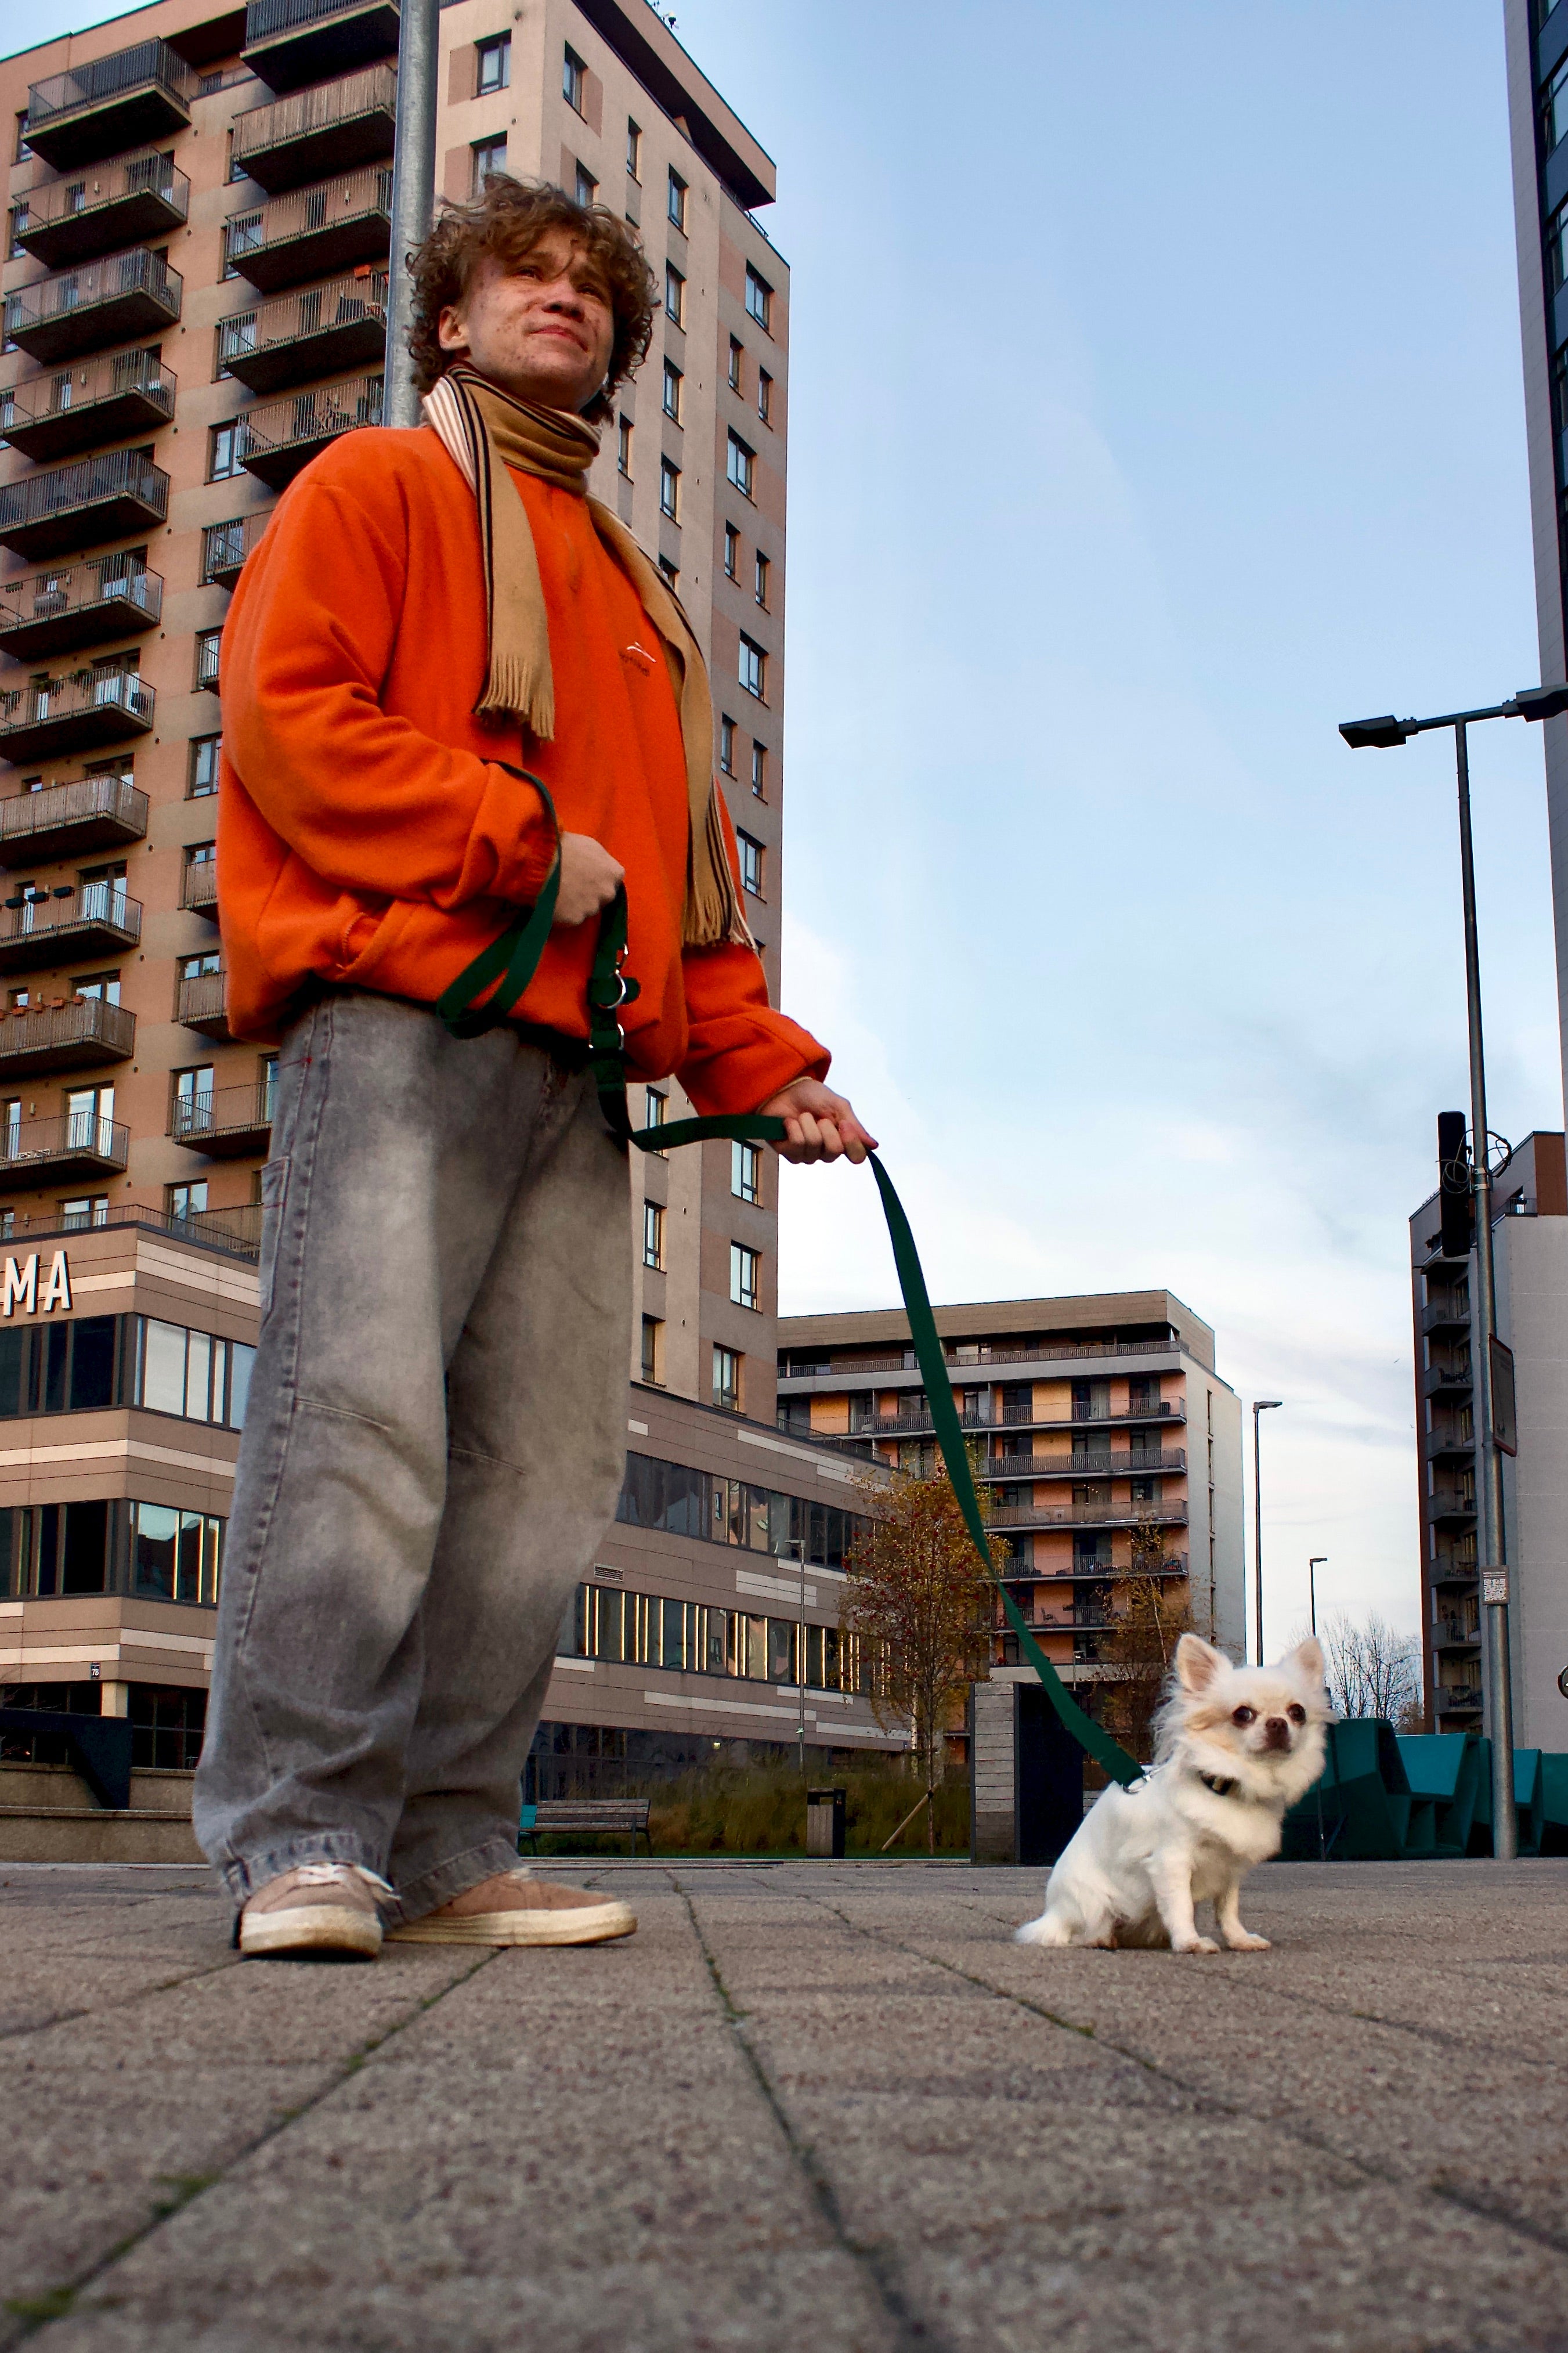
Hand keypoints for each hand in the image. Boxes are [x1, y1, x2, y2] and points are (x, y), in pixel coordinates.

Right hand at [551, 832, 624, 927]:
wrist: (537, 861)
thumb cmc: (563, 847)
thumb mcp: (588, 845)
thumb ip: (600, 860)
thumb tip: (598, 867)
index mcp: (614, 872)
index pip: (613, 879)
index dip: (598, 877)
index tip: (585, 874)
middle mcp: (608, 893)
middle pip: (602, 897)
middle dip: (590, 893)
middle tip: (571, 884)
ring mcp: (592, 908)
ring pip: (586, 909)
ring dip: (575, 904)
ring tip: (558, 890)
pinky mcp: (574, 919)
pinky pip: (570, 918)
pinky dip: (562, 913)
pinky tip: (551, 900)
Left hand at [757, 1077, 877, 1164]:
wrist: (784, 1088)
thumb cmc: (811, 1096)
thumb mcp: (837, 1105)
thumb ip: (854, 1125)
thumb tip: (874, 1145)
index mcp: (842, 1140)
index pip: (857, 1156)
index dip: (852, 1142)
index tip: (844, 1124)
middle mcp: (826, 1151)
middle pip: (835, 1152)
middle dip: (826, 1128)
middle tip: (819, 1116)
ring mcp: (808, 1154)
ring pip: (813, 1147)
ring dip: (807, 1124)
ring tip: (802, 1116)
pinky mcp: (789, 1154)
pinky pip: (796, 1145)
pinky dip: (794, 1128)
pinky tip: (789, 1122)